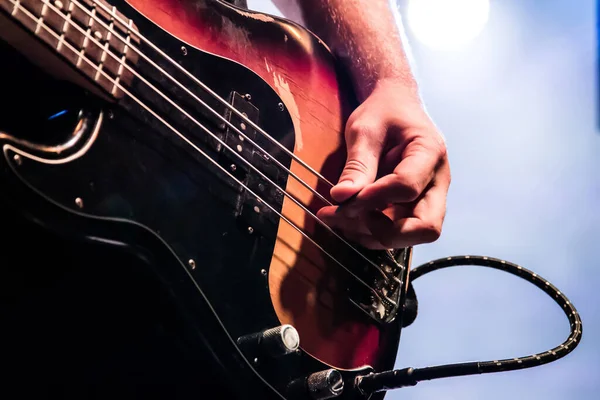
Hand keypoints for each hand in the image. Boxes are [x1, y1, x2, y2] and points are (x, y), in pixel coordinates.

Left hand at [317, 79, 450, 249]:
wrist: (396, 106)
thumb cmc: (383, 112)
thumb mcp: (365, 129)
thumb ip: (357, 164)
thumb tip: (341, 197)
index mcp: (429, 153)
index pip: (408, 187)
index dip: (374, 198)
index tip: (343, 197)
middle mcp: (437, 181)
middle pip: (427, 227)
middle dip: (386, 231)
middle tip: (350, 215)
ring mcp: (428, 197)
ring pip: (412, 236)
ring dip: (373, 235)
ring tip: (337, 218)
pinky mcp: (414, 206)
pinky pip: (399, 232)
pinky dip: (371, 233)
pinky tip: (346, 219)